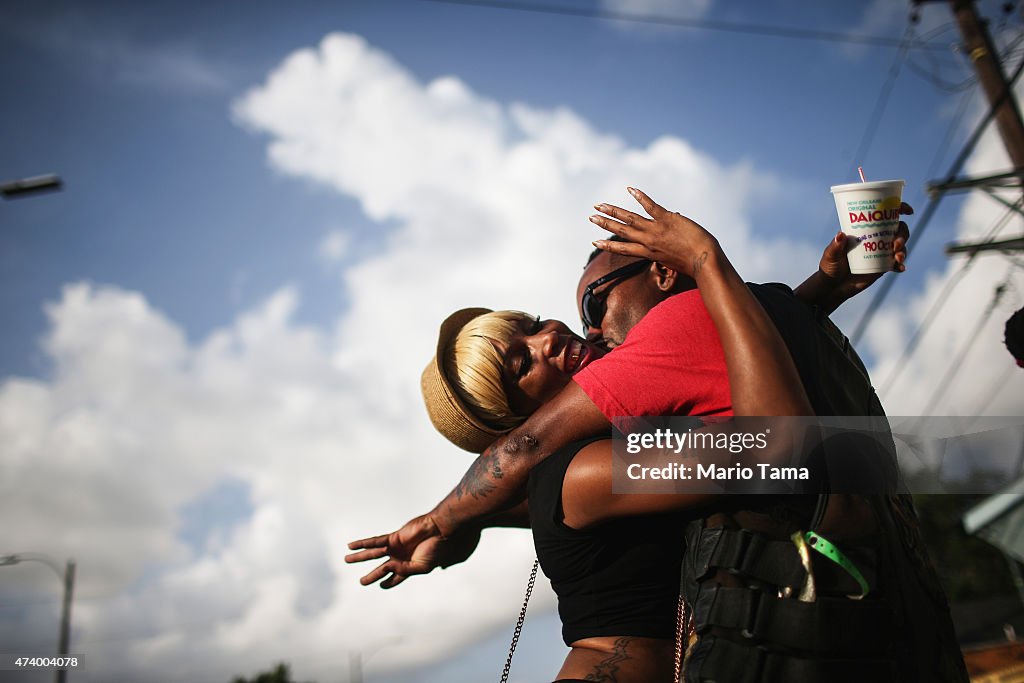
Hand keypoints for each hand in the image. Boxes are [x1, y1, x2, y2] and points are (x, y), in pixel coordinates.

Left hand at [345, 514, 478, 588]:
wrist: (444, 529)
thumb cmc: (440, 549)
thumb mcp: (423, 567)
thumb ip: (404, 571)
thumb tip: (387, 570)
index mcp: (413, 566)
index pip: (397, 577)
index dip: (389, 582)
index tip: (381, 586)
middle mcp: (403, 557)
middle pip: (382, 568)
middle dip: (372, 575)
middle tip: (361, 582)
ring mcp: (398, 546)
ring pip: (374, 554)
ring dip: (360, 557)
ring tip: (346, 560)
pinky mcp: (394, 537)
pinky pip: (375, 541)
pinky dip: (363, 543)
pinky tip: (351, 546)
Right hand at [588, 187, 718, 279]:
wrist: (704, 261)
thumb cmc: (693, 263)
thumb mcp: (674, 259)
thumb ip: (668, 243)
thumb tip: (673, 218)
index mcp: (648, 253)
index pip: (623, 249)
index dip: (607, 244)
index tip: (594, 241)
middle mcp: (648, 242)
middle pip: (621, 231)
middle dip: (605, 223)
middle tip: (591, 217)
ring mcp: (656, 230)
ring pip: (629, 219)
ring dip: (613, 211)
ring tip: (599, 205)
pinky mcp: (667, 219)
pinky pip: (650, 206)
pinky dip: (640, 197)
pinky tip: (630, 189)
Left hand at [820, 202, 911, 294]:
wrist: (833, 287)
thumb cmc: (830, 267)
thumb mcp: (830, 256)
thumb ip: (835, 247)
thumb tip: (841, 235)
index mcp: (864, 229)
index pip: (883, 216)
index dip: (898, 209)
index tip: (907, 211)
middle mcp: (875, 238)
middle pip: (898, 229)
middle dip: (903, 234)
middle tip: (895, 244)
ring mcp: (880, 252)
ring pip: (900, 246)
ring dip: (903, 249)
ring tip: (897, 257)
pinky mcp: (883, 266)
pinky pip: (896, 264)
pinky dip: (900, 265)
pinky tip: (900, 268)